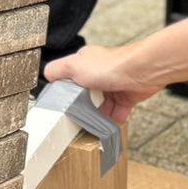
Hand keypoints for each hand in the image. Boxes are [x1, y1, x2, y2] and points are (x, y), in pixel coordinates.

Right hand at [44, 42, 160, 124]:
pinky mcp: (127, 96)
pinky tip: (112, 121)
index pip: (70, 81)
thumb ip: (57, 70)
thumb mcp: (73, 65)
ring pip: (102, 107)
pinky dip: (116, 118)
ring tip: (96, 124)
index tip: (65, 106)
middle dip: (85, 109)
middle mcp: (99, 74)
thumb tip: (47, 74)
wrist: (140, 72)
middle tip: (81, 119)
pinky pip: (118, 112)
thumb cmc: (110, 66)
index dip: (67, 94)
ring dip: (100, 117)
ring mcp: (113, 86)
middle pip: (86, 97)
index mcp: (85, 64)